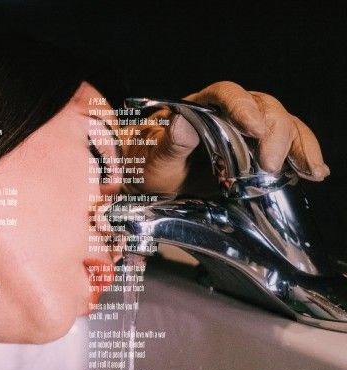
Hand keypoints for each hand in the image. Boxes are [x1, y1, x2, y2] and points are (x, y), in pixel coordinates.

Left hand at [122, 81, 329, 193]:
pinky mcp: (257, 150)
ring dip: (300, 147)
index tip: (254, 128)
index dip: (243, 108)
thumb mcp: (151, 159)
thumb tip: (181, 124)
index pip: (228, 94)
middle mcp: (229, 112)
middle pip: (264, 109)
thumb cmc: (147, 165)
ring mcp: (247, 131)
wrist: (150, 182)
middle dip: (274, 135)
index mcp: (201, 106)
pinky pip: (287, 146)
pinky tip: (315, 173)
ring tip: (311, 171)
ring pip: (283, 126)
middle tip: (270, 165)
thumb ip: (167, 144)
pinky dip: (303, 158)